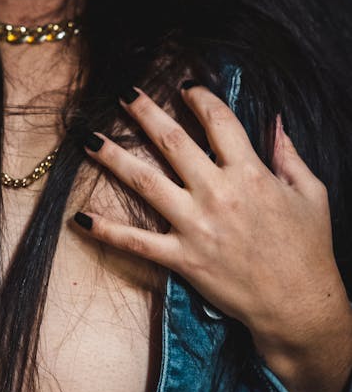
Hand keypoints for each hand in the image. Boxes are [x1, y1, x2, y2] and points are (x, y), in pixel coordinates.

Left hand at [75, 82, 351, 391]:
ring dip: (113, 158)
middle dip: (145, 112)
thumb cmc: (308, 249)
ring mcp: (195, 226)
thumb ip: (290, 155)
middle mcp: (217, 195)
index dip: (199, 97)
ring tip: (87, 138)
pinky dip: (107, 230)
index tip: (184, 84)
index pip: (219, 122)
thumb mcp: (311, 194)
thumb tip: (276, 122)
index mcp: (250, 174)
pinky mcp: (182, 258)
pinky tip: (79, 218)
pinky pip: (136, 242)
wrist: (298, 307)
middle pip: (172, 142)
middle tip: (123, 91)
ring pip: (145, 183)